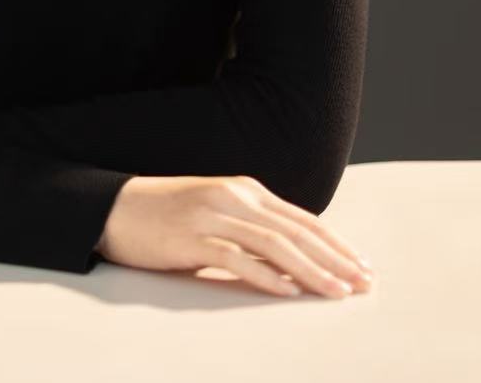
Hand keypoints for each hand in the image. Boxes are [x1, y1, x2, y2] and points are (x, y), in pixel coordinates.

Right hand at [96, 174, 374, 297]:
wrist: (115, 207)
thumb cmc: (167, 217)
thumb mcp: (217, 216)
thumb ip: (252, 231)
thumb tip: (291, 262)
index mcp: (245, 190)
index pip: (302, 219)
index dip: (336, 244)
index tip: (362, 267)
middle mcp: (235, 197)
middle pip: (296, 230)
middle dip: (335, 258)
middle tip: (364, 283)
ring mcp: (213, 214)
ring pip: (274, 243)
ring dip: (311, 269)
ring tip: (337, 291)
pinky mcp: (191, 236)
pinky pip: (235, 257)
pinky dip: (265, 274)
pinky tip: (286, 291)